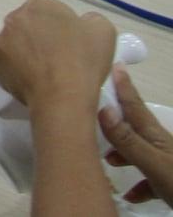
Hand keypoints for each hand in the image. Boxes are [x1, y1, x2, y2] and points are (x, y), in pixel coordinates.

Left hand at [0, 0, 113, 111]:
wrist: (64, 95)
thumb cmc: (83, 60)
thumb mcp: (103, 30)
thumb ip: (90, 20)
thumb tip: (81, 23)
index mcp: (38, 5)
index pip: (50, 12)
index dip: (63, 28)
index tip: (72, 44)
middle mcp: (13, 18)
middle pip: (29, 26)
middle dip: (41, 37)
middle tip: (59, 58)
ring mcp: (0, 42)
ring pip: (14, 44)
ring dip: (25, 53)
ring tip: (44, 72)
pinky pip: (1, 64)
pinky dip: (11, 70)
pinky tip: (27, 79)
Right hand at [104, 65, 172, 203]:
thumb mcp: (154, 164)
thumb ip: (128, 140)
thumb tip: (103, 109)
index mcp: (155, 135)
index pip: (134, 105)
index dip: (123, 86)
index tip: (114, 65)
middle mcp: (159, 145)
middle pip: (134, 128)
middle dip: (115, 120)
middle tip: (95, 113)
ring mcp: (165, 163)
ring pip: (138, 152)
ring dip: (122, 153)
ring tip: (107, 160)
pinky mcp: (169, 182)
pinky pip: (149, 178)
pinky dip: (137, 184)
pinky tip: (130, 194)